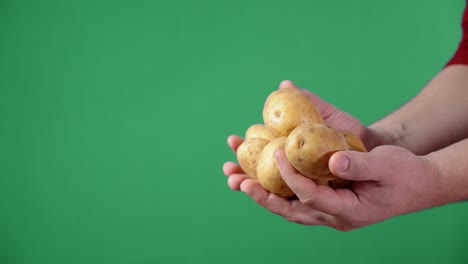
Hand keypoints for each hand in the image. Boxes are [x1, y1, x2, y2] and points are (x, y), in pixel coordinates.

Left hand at [223, 81, 439, 229]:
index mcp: (350, 211)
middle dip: (262, 196)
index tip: (277, 154)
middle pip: (290, 210)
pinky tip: (261, 176)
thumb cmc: (406, 174)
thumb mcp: (387, 165)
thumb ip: (360, 165)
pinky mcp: (327, 202)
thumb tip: (332, 162)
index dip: (291, 176)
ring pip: (289, 207)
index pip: (311, 196)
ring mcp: (330, 212)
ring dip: (263, 194)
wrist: (418, 184)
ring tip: (237, 180)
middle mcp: (335, 217)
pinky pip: (296, 199)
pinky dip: (277, 189)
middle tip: (238, 182)